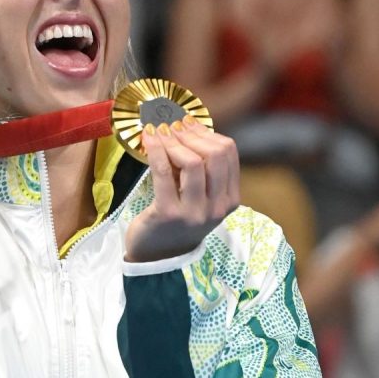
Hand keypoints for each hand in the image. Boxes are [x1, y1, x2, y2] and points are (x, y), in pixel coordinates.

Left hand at [124, 116, 240, 262]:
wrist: (157, 255)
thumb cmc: (177, 217)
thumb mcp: (199, 195)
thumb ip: (200, 167)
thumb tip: (187, 125)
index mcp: (230, 199)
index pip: (229, 153)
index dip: (206, 132)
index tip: (187, 122)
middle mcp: (217, 207)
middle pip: (215, 154)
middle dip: (190, 133)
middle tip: (170, 124)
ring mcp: (195, 212)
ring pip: (193, 161)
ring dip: (173, 140)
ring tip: (158, 132)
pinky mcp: (169, 214)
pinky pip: (164, 172)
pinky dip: (156, 150)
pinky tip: (148, 139)